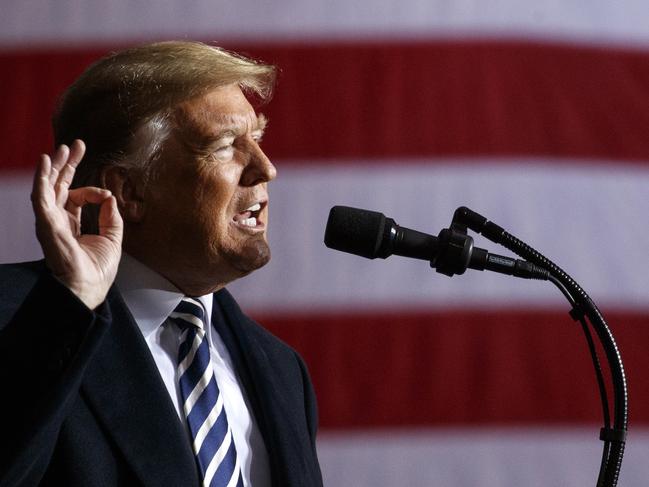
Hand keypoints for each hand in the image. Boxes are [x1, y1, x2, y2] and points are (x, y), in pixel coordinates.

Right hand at [31, 140, 122, 308]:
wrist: (88, 288)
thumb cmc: (97, 270)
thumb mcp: (112, 239)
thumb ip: (111, 217)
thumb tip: (111, 197)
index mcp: (71, 224)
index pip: (76, 196)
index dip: (92, 190)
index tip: (107, 195)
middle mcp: (57, 221)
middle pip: (58, 186)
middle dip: (66, 165)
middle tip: (74, 146)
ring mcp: (50, 222)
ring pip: (48, 187)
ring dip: (53, 166)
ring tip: (61, 148)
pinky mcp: (46, 224)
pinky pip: (41, 197)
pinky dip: (41, 178)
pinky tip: (45, 162)